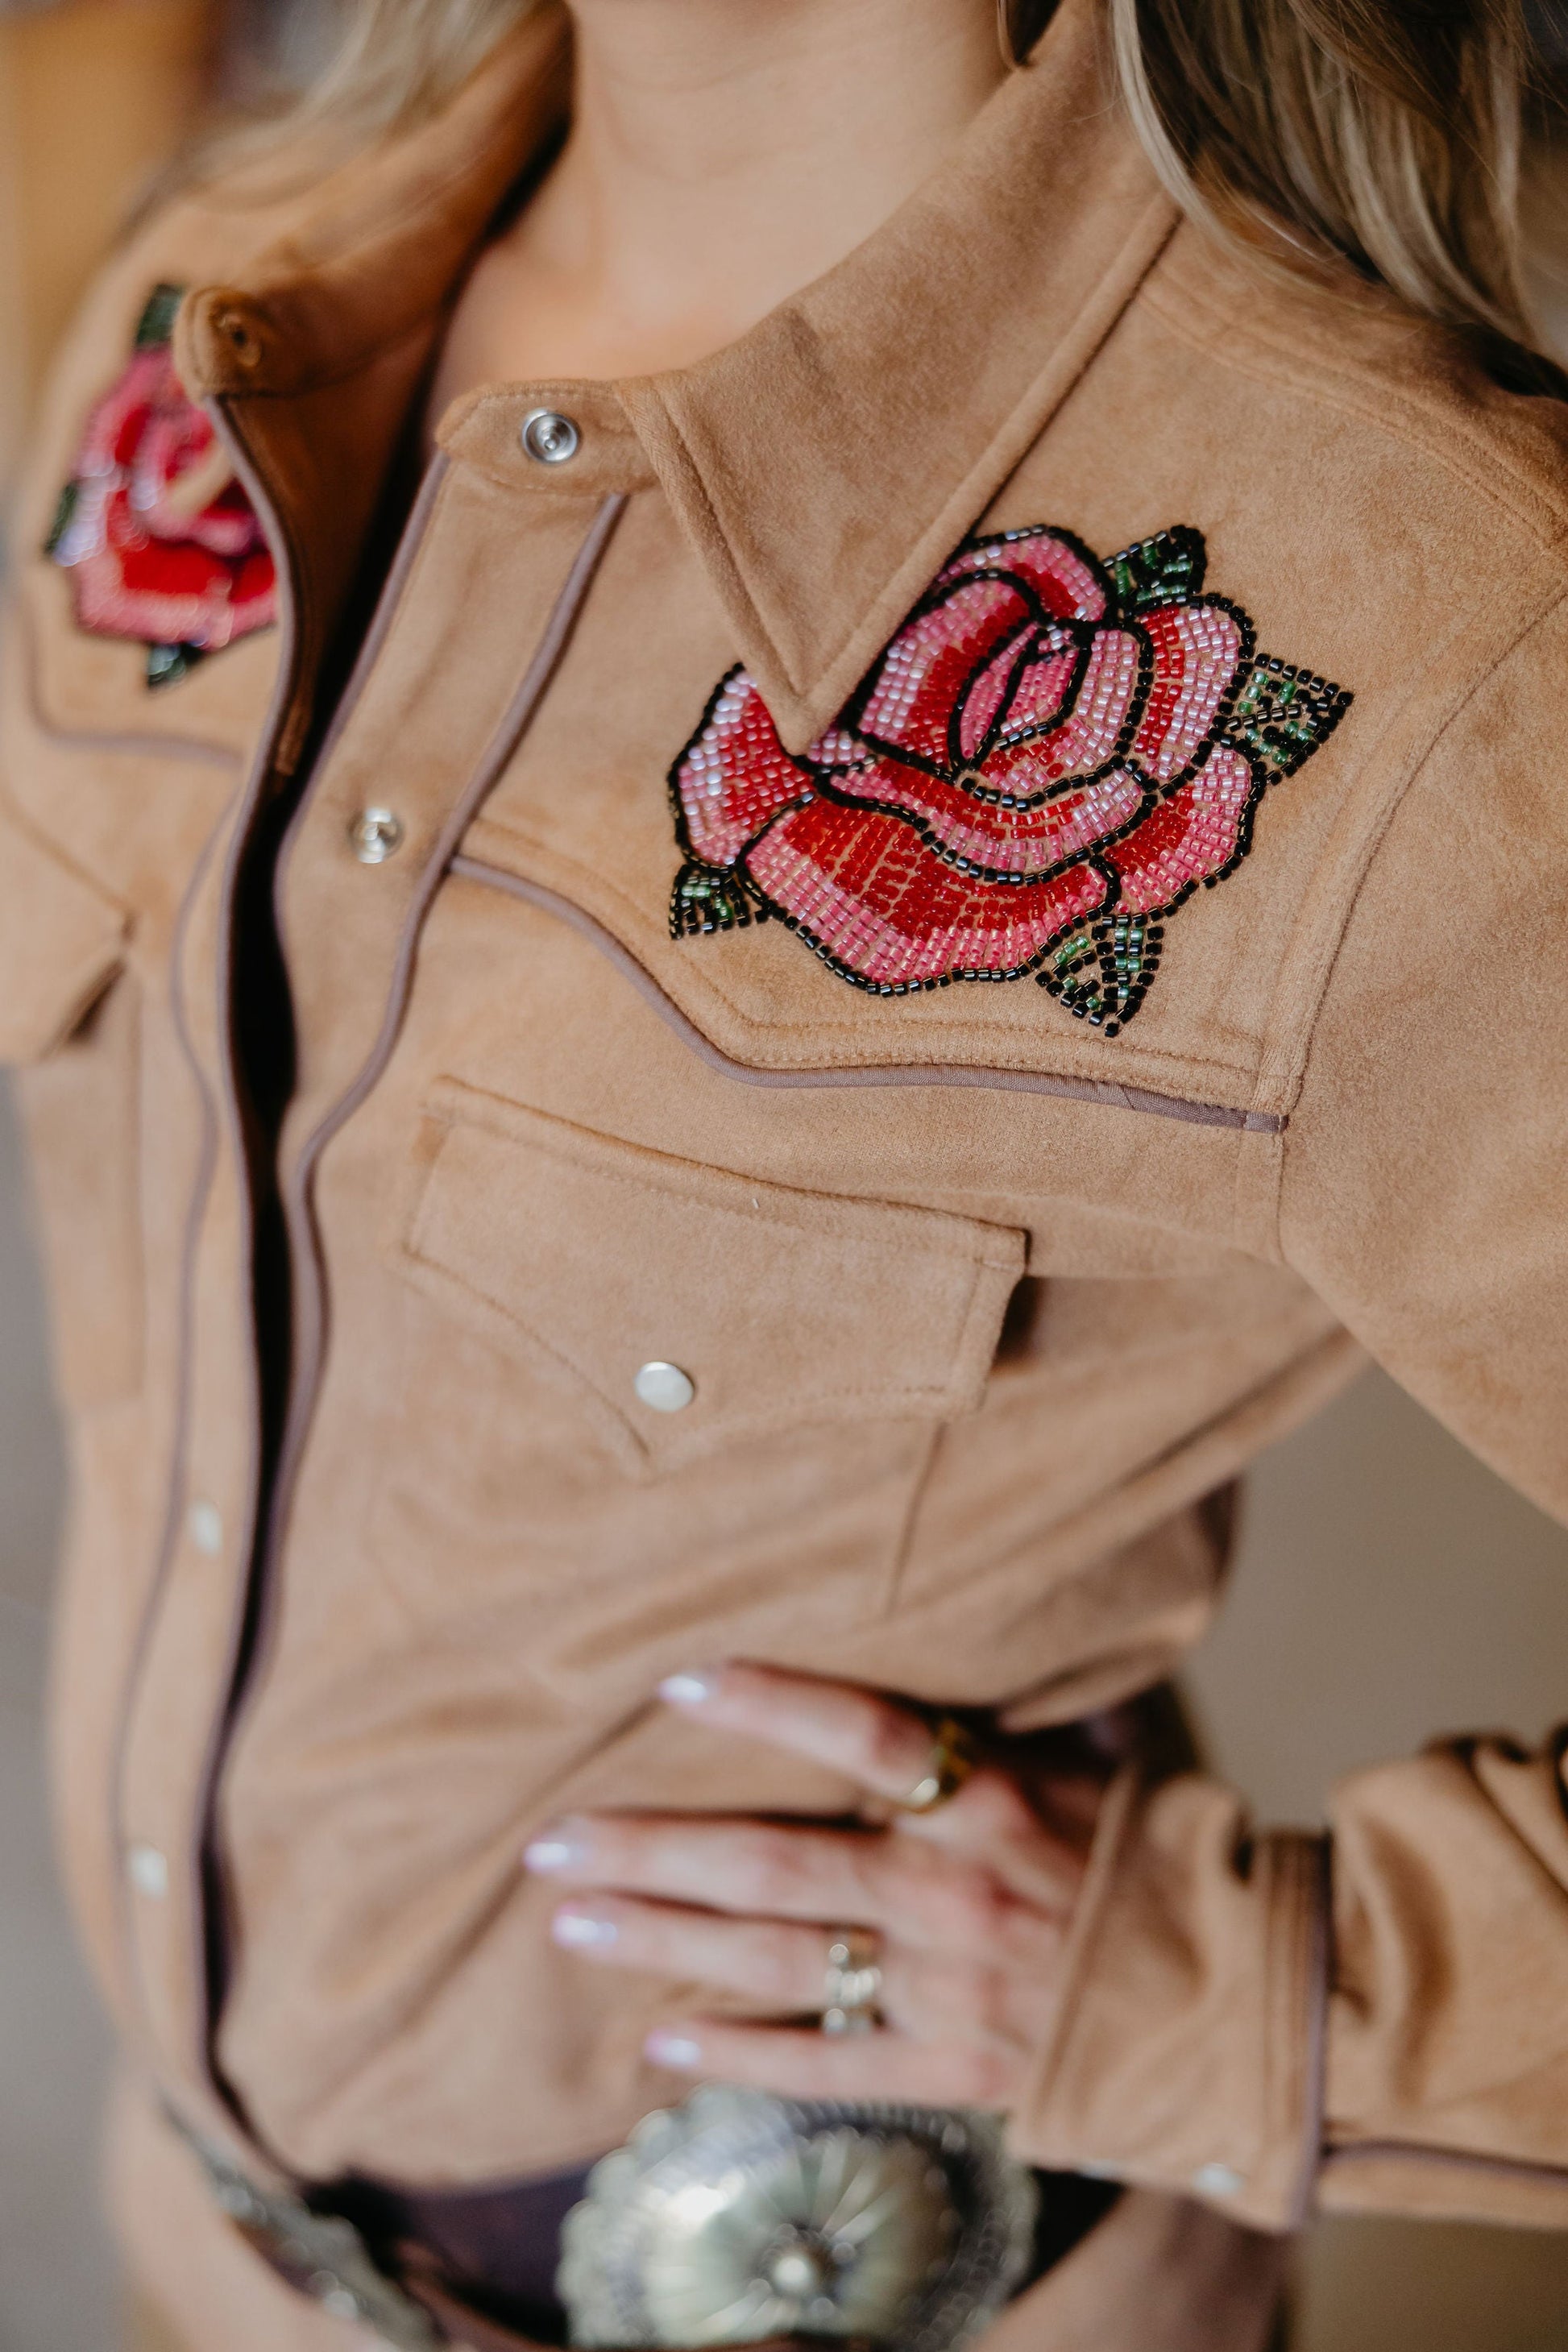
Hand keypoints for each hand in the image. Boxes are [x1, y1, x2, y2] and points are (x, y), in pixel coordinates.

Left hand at [522, 1663, 1103, 2109]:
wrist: (1238, 1998)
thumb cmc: (1154, 1860)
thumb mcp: (1086, 1764)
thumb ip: (994, 1729)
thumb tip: (938, 1656)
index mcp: (988, 1798)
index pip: (860, 1732)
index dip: (767, 1701)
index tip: (676, 1678)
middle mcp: (949, 1889)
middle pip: (771, 1864)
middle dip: (650, 1851)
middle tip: (552, 1841)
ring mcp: (943, 1987)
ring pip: (775, 1960)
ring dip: (663, 1942)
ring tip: (570, 1921)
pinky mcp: (948, 2068)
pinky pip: (823, 2065)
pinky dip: (739, 2057)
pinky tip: (659, 2046)